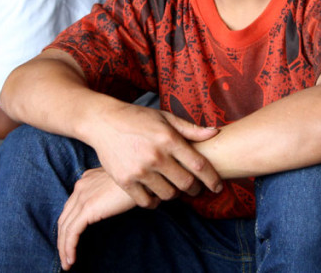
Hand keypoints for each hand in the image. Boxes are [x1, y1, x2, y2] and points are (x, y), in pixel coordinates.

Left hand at [57, 168, 135, 270]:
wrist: (143, 175)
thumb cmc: (139, 180)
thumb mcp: (121, 184)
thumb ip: (112, 192)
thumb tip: (116, 204)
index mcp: (87, 180)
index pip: (71, 207)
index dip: (69, 225)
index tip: (71, 239)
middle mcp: (81, 186)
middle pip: (65, 217)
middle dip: (62, 238)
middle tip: (64, 256)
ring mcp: (83, 196)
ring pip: (65, 227)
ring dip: (63, 247)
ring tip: (67, 264)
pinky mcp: (88, 208)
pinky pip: (72, 232)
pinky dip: (69, 247)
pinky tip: (71, 260)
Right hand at [86, 104, 221, 208]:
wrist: (103, 121)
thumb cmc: (137, 118)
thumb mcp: (165, 117)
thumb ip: (190, 128)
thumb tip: (215, 132)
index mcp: (168, 138)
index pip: (199, 165)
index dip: (212, 179)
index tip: (218, 186)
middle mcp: (155, 156)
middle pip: (186, 183)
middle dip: (195, 189)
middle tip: (194, 188)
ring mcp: (139, 170)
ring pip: (168, 195)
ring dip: (175, 194)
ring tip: (174, 187)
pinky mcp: (124, 180)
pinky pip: (146, 201)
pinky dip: (155, 201)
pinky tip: (156, 193)